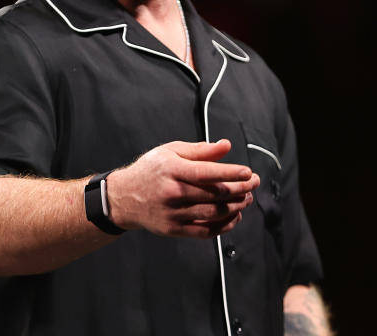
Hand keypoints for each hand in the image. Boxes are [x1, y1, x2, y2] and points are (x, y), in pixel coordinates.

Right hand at [107, 139, 258, 237]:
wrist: (124, 197)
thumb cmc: (150, 171)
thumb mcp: (170, 152)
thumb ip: (200, 150)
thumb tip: (226, 146)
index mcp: (171, 170)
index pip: (206, 173)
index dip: (230, 173)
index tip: (248, 173)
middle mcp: (172, 193)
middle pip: (214, 194)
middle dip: (240, 188)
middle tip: (253, 183)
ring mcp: (173, 213)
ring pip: (213, 213)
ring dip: (236, 206)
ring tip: (246, 198)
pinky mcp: (174, 229)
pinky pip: (206, 230)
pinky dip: (225, 225)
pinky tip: (234, 215)